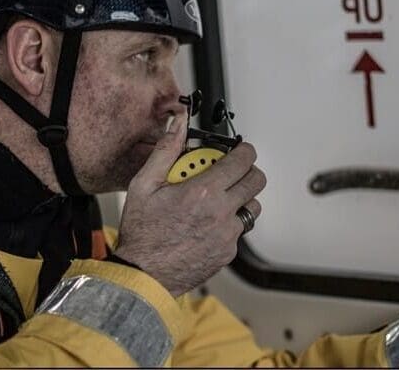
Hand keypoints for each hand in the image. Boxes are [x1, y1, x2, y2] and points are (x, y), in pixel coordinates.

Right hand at [114, 112, 264, 296]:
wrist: (143, 275)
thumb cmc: (142, 232)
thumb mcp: (144, 184)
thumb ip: (166, 150)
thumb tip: (177, 125)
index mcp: (203, 192)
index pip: (242, 160)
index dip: (244, 150)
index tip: (240, 149)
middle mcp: (221, 213)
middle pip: (256, 181)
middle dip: (247, 171)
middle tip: (231, 171)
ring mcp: (228, 235)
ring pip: (252, 207)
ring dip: (241, 198)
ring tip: (217, 199)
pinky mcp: (228, 252)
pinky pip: (239, 230)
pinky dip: (230, 222)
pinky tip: (208, 223)